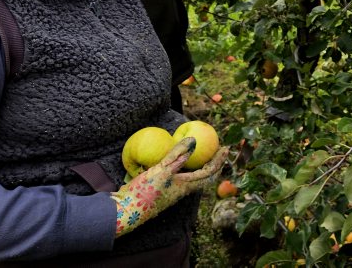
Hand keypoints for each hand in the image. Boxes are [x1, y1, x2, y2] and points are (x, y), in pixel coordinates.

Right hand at [112, 137, 228, 236]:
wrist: (126, 211)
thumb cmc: (145, 192)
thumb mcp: (161, 171)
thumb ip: (176, 156)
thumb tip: (194, 140)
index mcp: (185, 186)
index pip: (208, 172)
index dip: (218, 160)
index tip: (225, 148)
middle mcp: (181, 190)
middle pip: (203, 178)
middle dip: (213, 165)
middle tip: (218, 151)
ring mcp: (171, 192)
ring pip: (192, 179)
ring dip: (200, 167)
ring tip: (202, 156)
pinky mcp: (161, 191)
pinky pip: (179, 178)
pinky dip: (184, 169)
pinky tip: (177, 162)